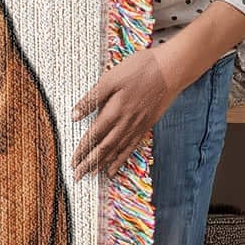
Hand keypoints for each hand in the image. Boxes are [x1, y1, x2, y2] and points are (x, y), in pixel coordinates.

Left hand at [70, 43, 176, 176]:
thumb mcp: (109, 79)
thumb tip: (74, 116)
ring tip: (93, 175)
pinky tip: (114, 167)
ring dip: (103, 164)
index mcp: (115, 111)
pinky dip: (121, 159)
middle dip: (89, 163)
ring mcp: (138, 126)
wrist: (172, 69)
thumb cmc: (140, 69)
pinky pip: (131, 147)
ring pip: (118, 150)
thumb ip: (91, 99)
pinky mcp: (147, 124)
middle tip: (77, 176)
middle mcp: (126, 123)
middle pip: (104, 148)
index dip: (82, 151)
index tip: (72, 163)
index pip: (93, 136)